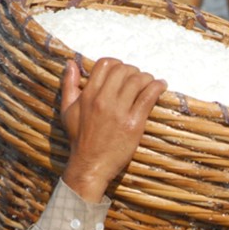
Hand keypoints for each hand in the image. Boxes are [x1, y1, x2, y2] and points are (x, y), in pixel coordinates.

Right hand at [60, 58, 166, 200]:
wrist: (90, 166)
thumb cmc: (79, 140)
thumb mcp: (67, 111)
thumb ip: (68, 85)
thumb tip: (70, 63)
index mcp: (88, 95)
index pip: (105, 64)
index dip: (117, 64)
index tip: (123, 71)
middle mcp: (103, 100)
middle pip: (124, 70)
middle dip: (133, 71)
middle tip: (138, 79)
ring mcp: (119, 112)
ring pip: (138, 81)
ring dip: (147, 78)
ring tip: (151, 82)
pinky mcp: (133, 124)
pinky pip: (148, 97)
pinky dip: (157, 87)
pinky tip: (161, 85)